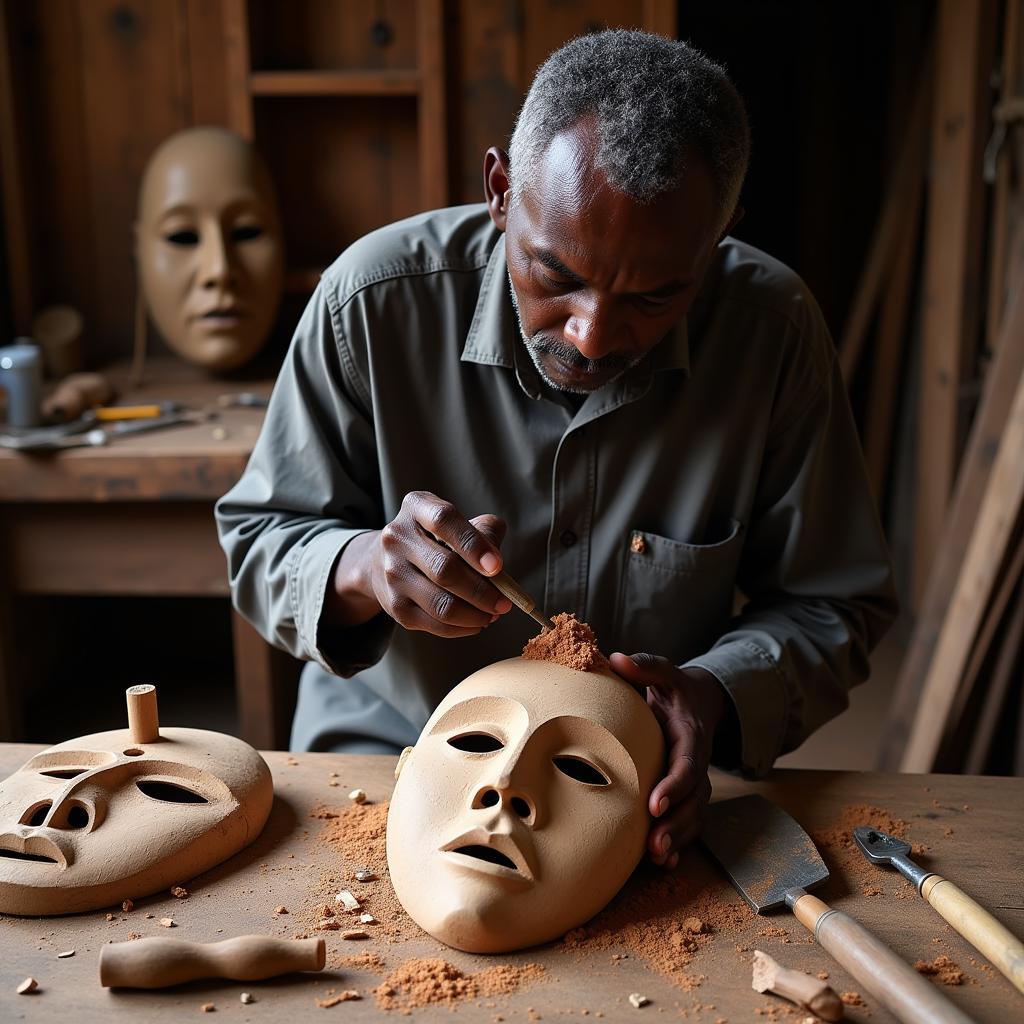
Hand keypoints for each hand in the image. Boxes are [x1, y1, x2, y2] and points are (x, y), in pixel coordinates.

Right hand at [329, 491, 512, 636]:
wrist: (385, 561)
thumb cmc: (435, 539)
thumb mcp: (458, 523)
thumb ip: (485, 532)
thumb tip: (498, 566)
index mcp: (416, 507)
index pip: (444, 521)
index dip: (473, 544)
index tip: (498, 566)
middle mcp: (397, 538)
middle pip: (444, 569)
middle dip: (482, 591)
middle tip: (505, 602)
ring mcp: (392, 573)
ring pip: (440, 604)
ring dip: (475, 614)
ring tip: (494, 614)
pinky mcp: (394, 605)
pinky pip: (434, 624)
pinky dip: (463, 627)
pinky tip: (477, 622)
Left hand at [608, 653, 725, 868]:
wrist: (699, 704)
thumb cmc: (674, 690)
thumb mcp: (664, 674)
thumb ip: (645, 666)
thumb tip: (616, 658)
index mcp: (691, 738)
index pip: (686, 767)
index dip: (673, 788)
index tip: (654, 805)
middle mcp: (696, 765)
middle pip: (692, 802)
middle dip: (675, 825)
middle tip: (653, 846)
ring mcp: (695, 784)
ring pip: (693, 818)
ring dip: (677, 840)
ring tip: (656, 858)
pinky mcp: (688, 796)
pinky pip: (689, 824)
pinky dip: (680, 844)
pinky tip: (664, 863)